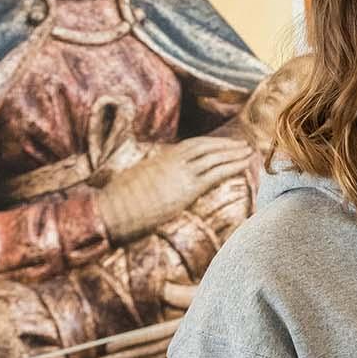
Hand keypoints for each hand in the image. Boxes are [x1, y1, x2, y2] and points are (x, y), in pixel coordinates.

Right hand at [98, 137, 253, 243]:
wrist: (107, 213)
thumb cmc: (114, 203)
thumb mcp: (132, 181)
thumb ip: (148, 175)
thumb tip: (152, 178)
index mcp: (158, 159)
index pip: (191, 147)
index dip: (210, 144)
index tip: (223, 144)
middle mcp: (170, 163)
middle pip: (205, 148)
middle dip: (226, 146)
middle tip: (244, 145)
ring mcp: (178, 175)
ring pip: (213, 159)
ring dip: (234, 154)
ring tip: (249, 152)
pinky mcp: (184, 191)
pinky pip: (214, 175)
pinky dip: (232, 167)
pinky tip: (244, 164)